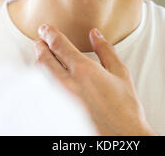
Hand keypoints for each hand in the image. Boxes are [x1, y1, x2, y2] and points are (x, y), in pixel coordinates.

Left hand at [34, 24, 156, 135]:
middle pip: (44, 59)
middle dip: (40, 45)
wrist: (122, 136)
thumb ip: (105, 50)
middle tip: (39, 39)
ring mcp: (61, 100)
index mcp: (84, 70)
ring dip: (39, 61)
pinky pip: (44, 90)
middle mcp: (68, 84)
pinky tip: (45, 76)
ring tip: (42, 55)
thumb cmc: (125, 107)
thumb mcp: (120, 72)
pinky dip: (42, 78)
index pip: (59, 45)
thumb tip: (95, 33)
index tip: (45, 28)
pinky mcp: (59, 111)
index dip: (49, 33)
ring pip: (41, 75)